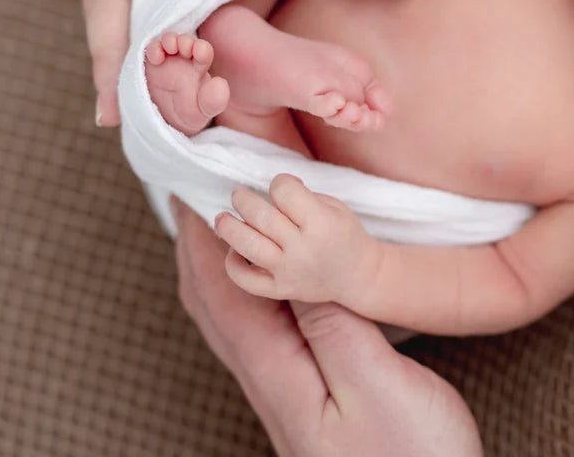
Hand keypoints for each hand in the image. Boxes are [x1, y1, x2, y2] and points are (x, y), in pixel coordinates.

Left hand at [173, 195, 481, 456]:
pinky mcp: (304, 395)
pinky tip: (270, 279)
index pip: (223, 288)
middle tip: (196, 186)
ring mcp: (283, 391)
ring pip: (229, 315)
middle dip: (197, 241)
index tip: (199, 178)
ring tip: (216, 219)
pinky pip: (257, 329)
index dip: (203, 232)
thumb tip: (299, 263)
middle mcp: (269, 381)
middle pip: (212, 300)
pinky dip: (245, 288)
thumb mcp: (377, 386)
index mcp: (278, 373)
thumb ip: (335, 325)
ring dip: (215, 262)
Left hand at [214, 174, 375, 303]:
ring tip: (222, 217)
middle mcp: (303, 248)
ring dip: (228, 227)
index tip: (282, 186)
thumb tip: (272, 189)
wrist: (359, 275)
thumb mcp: (334, 206)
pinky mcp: (280, 289)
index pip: (285, 192)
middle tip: (239, 193)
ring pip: (247, 245)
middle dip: (243, 199)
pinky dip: (232, 264)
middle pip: (260, 216)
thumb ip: (304, 195)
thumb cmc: (345, 234)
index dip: (279, 182)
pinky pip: (245, 280)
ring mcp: (289, 271)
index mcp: (321, 223)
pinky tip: (233, 250)